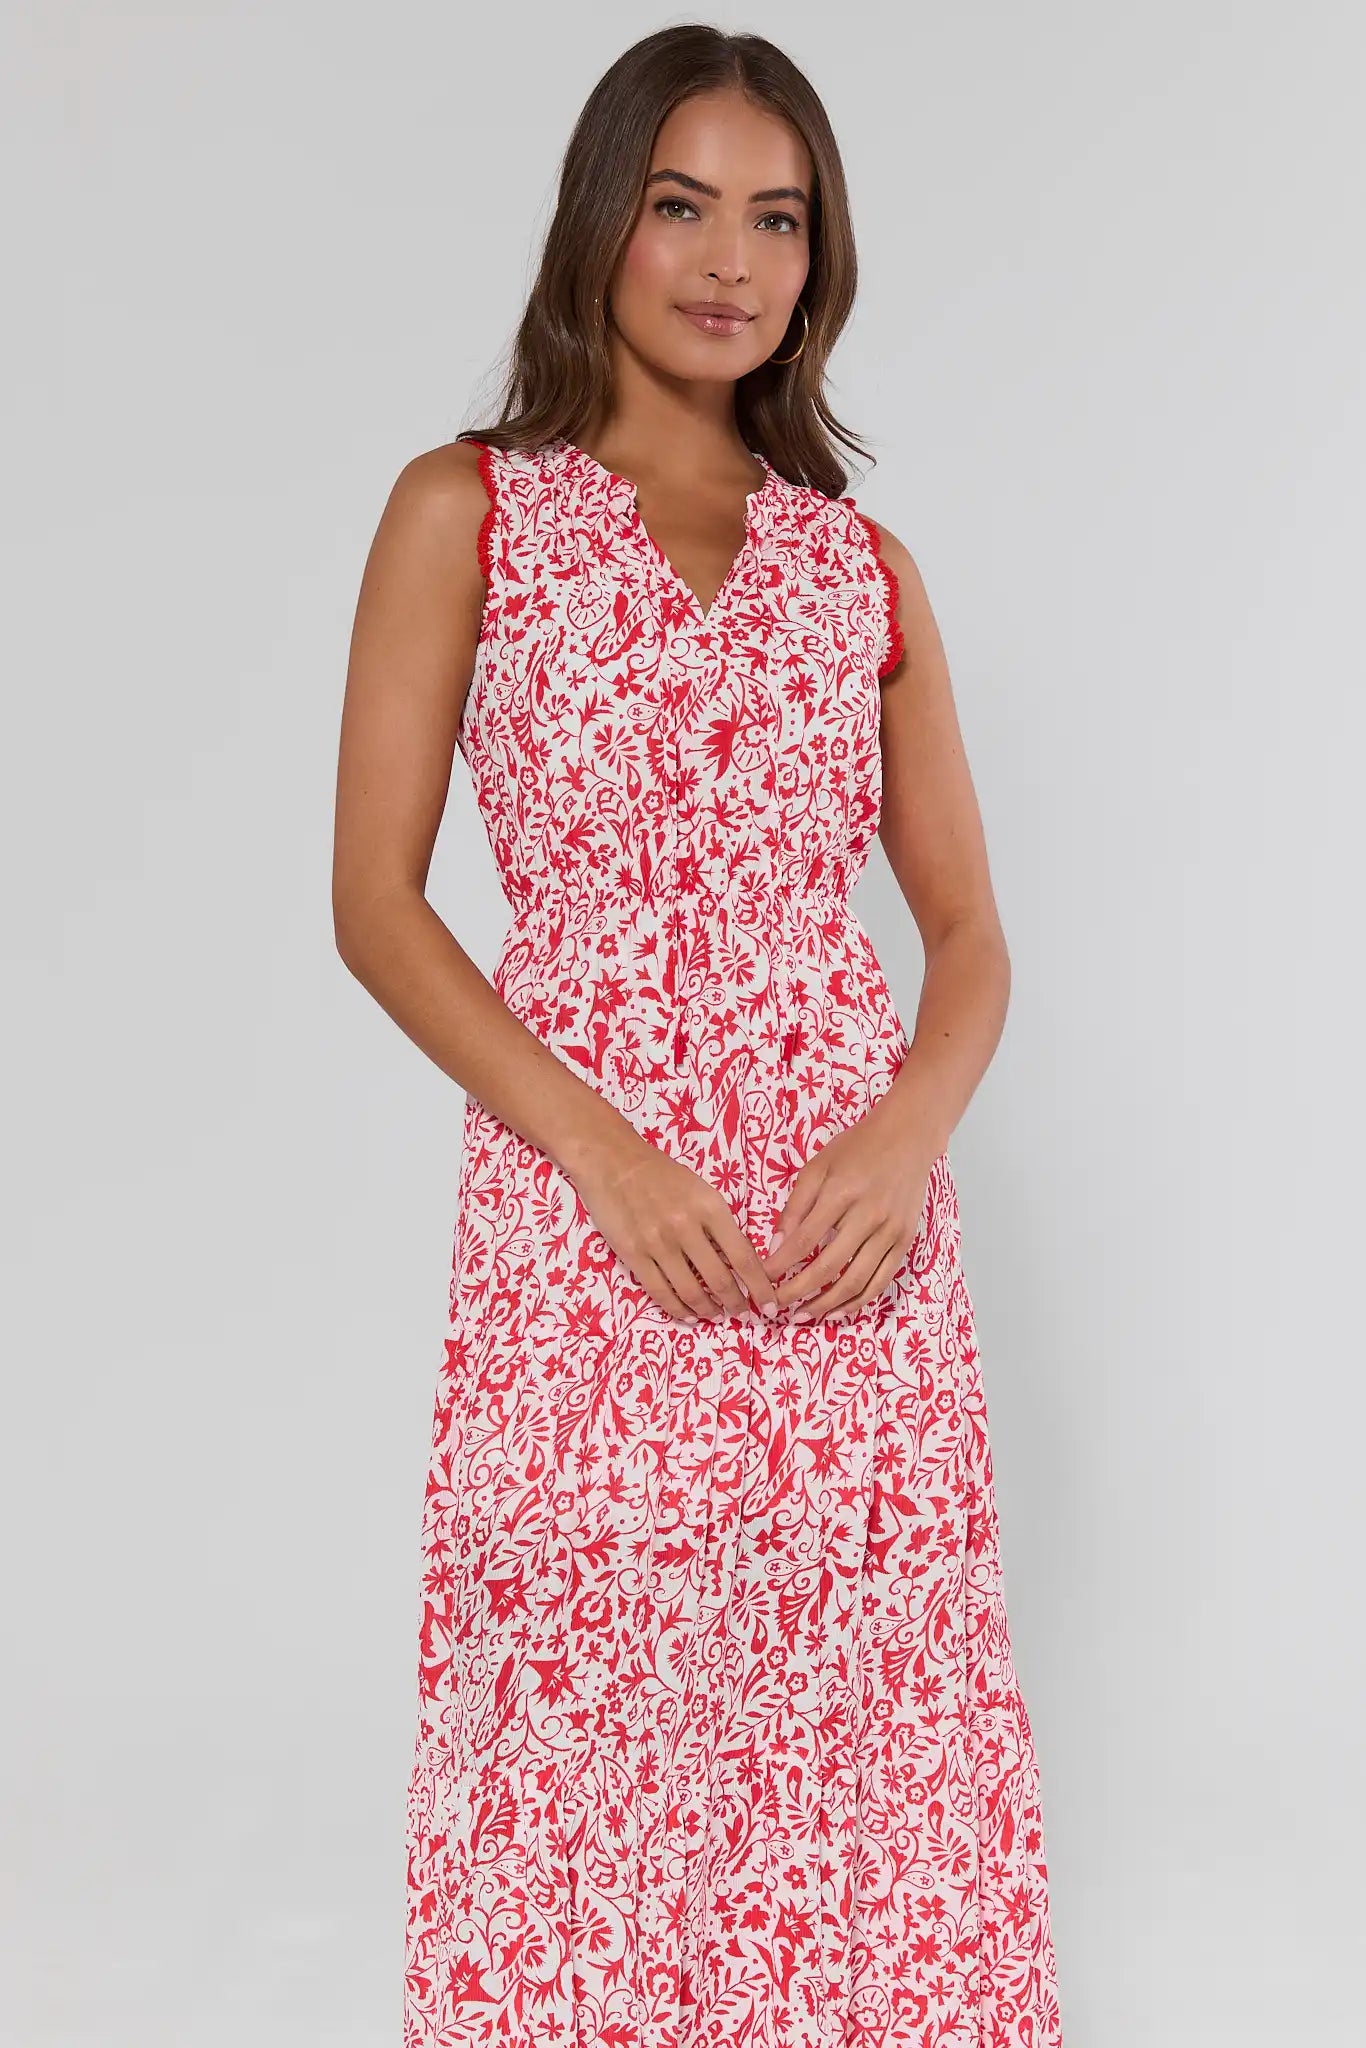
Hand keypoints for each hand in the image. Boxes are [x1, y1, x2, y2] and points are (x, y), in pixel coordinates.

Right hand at [563, 1121, 779, 1322]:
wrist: (614, 1162)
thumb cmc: (663, 1175)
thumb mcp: (702, 1192)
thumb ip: (719, 1225)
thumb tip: (740, 1264)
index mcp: (710, 1207)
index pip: (742, 1256)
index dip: (758, 1286)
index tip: (769, 1304)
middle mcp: (685, 1227)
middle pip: (719, 1279)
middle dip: (735, 1304)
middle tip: (742, 1314)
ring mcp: (657, 1243)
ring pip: (690, 1291)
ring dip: (707, 1310)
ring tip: (715, 1315)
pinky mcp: (633, 1254)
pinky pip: (659, 1292)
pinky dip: (677, 1309)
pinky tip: (688, 1315)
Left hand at [762, 1109, 934, 1319]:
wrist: (907, 1137)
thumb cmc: (856, 1148)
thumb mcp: (818, 1166)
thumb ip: (796, 1205)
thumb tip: (777, 1244)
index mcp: (841, 1193)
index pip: (804, 1239)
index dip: (780, 1264)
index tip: (762, 1278)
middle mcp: (868, 1216)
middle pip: (829, 1266)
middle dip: (798, 1291)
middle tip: (776, 1305)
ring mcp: (890, 1232)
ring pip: (856, 1281)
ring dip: (827, 1304)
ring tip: (803, 1314)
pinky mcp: (905, 1241)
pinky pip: (881, 1281)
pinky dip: (858, 1301)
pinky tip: (838, 1311)